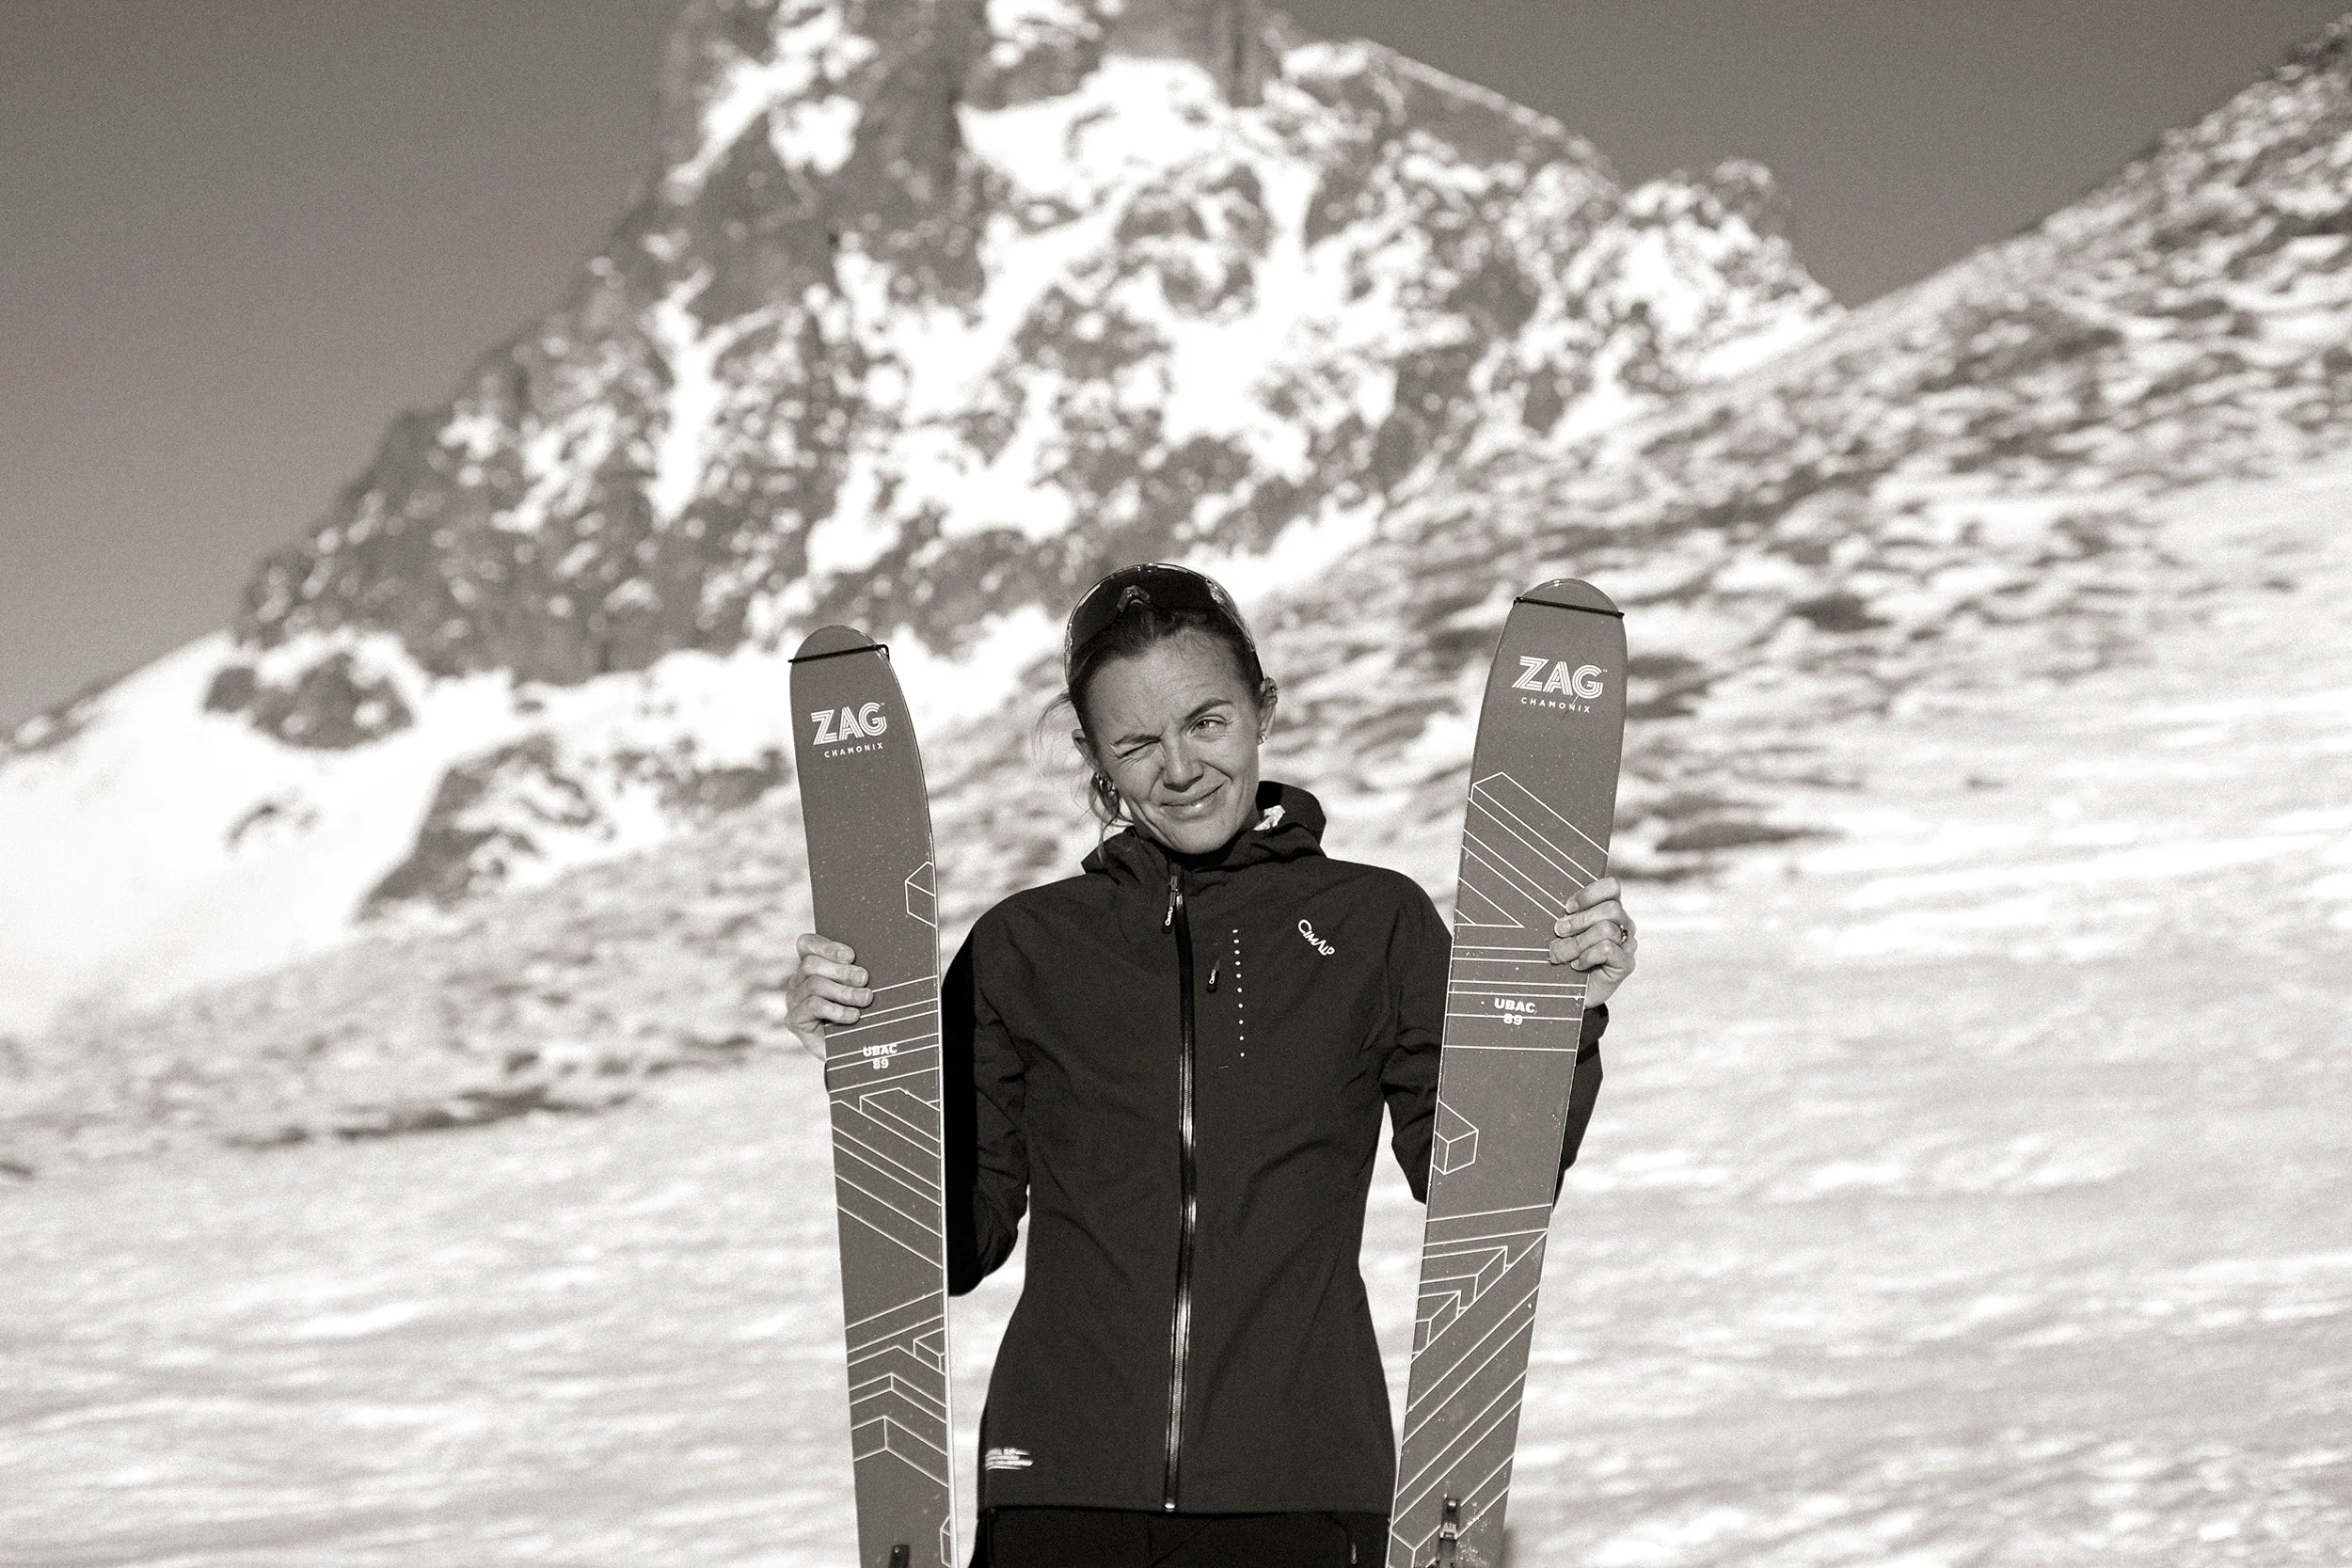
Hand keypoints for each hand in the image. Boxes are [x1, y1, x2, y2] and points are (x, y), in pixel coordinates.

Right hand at [784, 933, 871, 1062]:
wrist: (853, 1054)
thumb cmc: (860, 1016)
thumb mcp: (860, 990)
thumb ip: (857, 973)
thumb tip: (867, 965)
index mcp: (811, 968)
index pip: (807, 944)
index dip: (827, 946)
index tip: (851, 956)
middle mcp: (798, 982)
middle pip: (811, 964)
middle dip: (842, 971)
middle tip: (864, 980)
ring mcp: (793, 1001)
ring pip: (814, 985)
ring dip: (844, 991)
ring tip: (865, 999)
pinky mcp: (794, 1020)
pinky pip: (812, 1005)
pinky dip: (836, 1010)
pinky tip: (853, 1017)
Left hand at [1548, 877, 1636, 1007]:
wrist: (1570, 994)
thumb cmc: (1564, 957)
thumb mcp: (1561, 933)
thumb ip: (1563, 917)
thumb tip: (1546, 904)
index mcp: (1608, 910)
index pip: (1611, 887)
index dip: (1589, 894)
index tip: (1567, 907)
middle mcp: (1622, 924)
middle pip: (1611, 909)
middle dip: (1579, 920)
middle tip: (1558, 932)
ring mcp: (1626, 945)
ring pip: (1607, 930)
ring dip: (1578, 942)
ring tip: (1562, 954)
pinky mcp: (1625, 964)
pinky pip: (1608, 949)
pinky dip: (1587, 956)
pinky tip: (1577, 965)